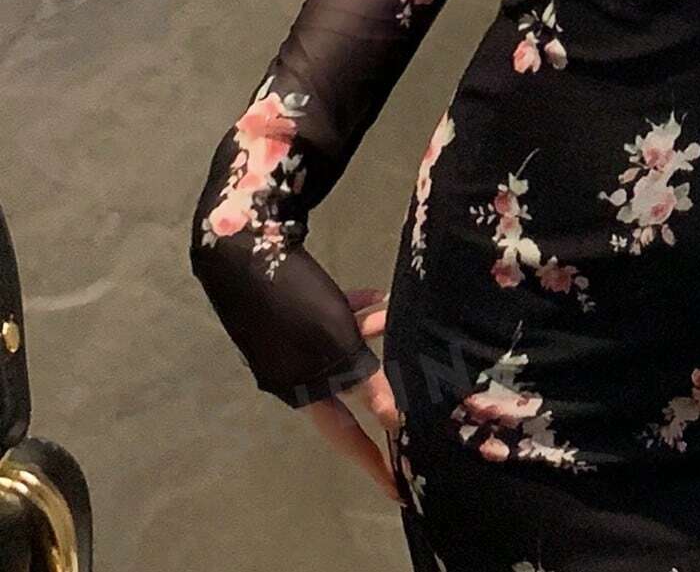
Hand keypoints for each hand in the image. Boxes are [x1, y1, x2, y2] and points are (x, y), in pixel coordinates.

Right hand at [301, 286, 405, 506]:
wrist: (243, 250)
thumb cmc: (292, 303)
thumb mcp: (335, 345)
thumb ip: (365, 382)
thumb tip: (394, 418)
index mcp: (302, 389)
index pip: (346, 436)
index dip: (372, 461)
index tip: (397, 490)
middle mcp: (296, 373)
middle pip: (353, 383)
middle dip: (382, 376)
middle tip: (415, 385)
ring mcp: (293, 344)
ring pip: (348, 345)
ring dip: (373, 331)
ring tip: (392, 312)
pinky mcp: (293, 314)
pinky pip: (336, 320)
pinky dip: (357, 311)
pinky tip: (375, 297)